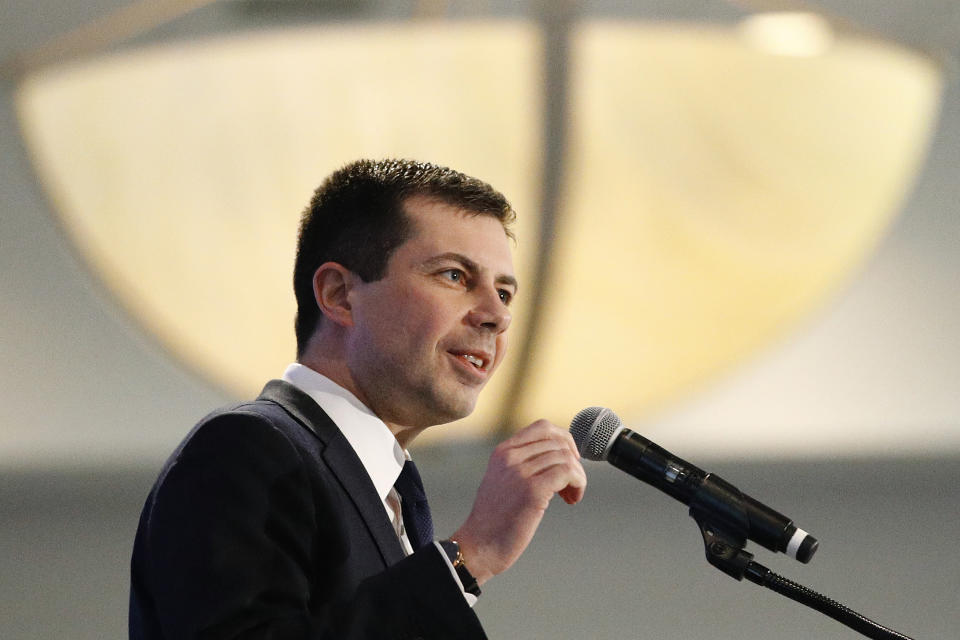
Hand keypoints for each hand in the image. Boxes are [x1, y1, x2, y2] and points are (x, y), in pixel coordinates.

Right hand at [452, 419, 586, 584]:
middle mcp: (511, 457)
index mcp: (503, 451)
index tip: (570, 459)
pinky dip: (578, 484)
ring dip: (577, 477)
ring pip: (566, 459)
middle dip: (573, 463)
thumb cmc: (494, 519)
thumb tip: (559, 457)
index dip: (564, 440)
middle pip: (559, 444)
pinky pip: (569, 473)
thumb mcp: (502, 480)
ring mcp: (521, 472)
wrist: (479, 546)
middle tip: (569, 486)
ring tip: (569, 496)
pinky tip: (572, 499)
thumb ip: (522, 464)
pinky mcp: (533, 490)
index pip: (543, 427)